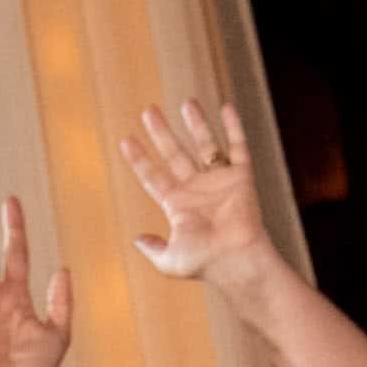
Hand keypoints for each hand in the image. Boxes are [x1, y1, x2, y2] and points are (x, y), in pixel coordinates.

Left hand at [115, 104, 280, 291]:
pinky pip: (238, 148)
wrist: (236, 260)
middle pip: (174, 153)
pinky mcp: (241, 178)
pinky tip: (226, 107)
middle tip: (148, 111)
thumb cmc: (204, 264)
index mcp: (178, 205)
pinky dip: (233, 127)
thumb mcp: (168, 261)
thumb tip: (136, 239)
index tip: (126, 140)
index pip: (153, 176)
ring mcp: (219, 182)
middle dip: (161, 132)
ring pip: (205, 145)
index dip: (139, 159)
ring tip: (186, 102)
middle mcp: (197, 189)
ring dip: (196, 124)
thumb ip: (152, 248)